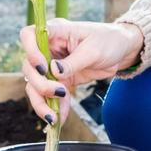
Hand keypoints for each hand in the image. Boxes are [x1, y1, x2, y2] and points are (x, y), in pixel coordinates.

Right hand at [20, 18, 143, 122]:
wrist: (121, 52)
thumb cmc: (108, 41)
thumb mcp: (93, 50)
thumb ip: (73, 62)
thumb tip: (53, 71)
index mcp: (56, 32)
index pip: (29, 35)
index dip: (30, 51)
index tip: (43, 67)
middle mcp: (49, 48)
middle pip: (29, 67)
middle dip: (39, 84)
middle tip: (59, 92)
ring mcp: (52, 65)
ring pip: (35, 85)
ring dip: (41, 102)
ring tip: (53, 117)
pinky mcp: (60, 80)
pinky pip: (50, 96)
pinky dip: (55, 107)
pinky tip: (61, 118)